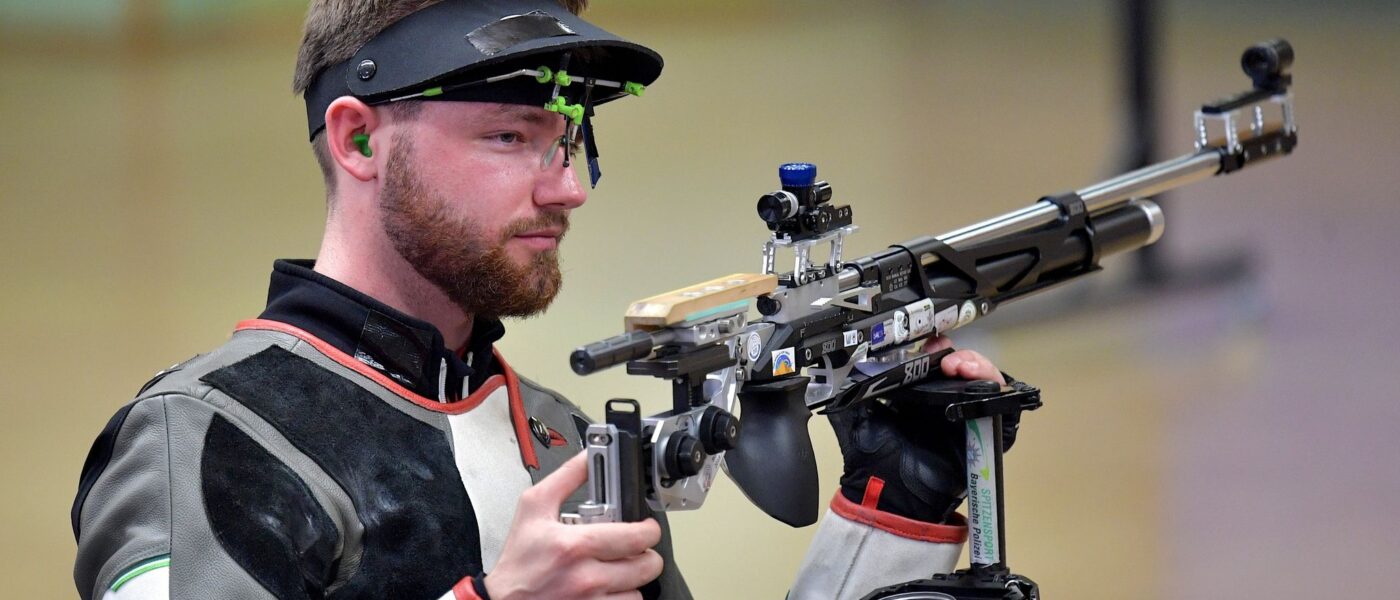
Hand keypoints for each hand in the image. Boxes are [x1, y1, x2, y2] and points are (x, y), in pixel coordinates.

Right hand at [485, 453, 663, 599]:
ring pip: (639, 591)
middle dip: (645, 554)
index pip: (636, 537)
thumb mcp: (533, 508)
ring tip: (614, 569)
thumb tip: (590, 455)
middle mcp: (586, 578)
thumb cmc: (518, 560)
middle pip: (647, 566)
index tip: (644, 527)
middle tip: (633, 549)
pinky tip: (606, 588)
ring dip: (631, 580)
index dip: (647, 529)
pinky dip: (620, 598)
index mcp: (574, 545)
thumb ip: (567, 477)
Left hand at [827, 336, 1006, 523]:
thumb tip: (846, 363)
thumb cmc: (871, 462)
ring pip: (988, 386)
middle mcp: (944, 407)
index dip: (938, 350)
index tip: (931, 342)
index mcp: (917, 399)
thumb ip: (850, 390)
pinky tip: (984, 387)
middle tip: (948, 357)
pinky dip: (1002, 397)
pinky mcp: (983, 441)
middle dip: (962, 356)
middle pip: (967, 371)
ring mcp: (965, 422)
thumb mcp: (855, 417)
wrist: (884, 497)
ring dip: (981, 370)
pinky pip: (1004, 416)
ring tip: (963, 368)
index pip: (937, 364)